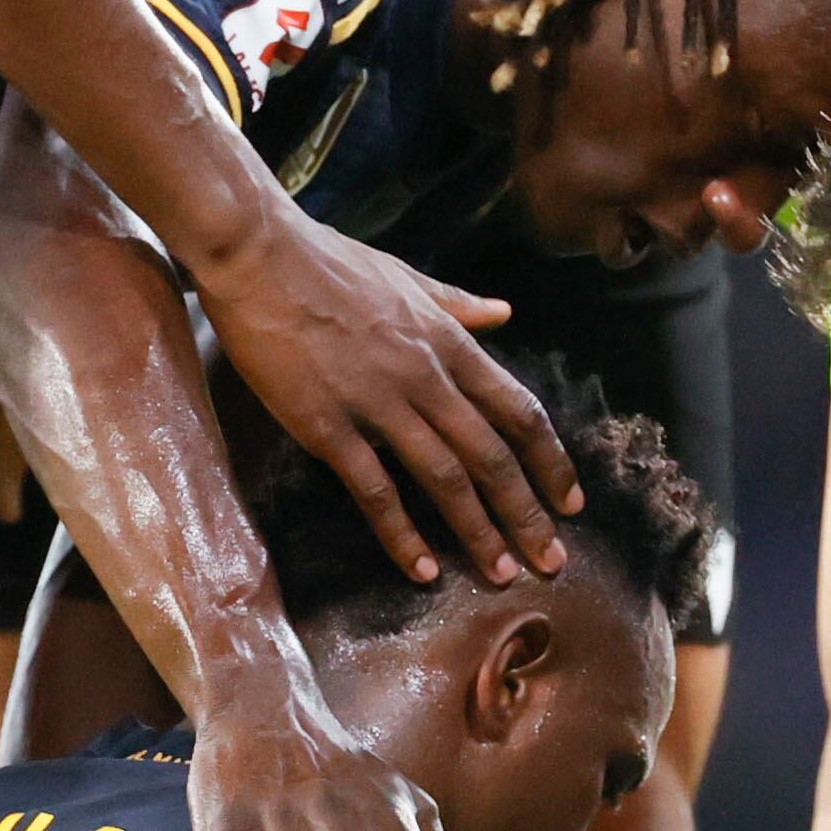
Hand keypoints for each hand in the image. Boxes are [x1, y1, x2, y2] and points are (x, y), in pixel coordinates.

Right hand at [187, 210, 580, 589]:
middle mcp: (426, 378)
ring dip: (478, 533)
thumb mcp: (406, 277)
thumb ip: (457, 303)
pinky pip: (375, 490)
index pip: (518, 410)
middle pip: (492, 456)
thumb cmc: (329, 262)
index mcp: (448, 343)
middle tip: (551, 561)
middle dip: (527, 513)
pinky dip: (402, 534)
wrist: (259, 254)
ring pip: (445, 478)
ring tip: (501, 575)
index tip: (570, 500)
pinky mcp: (328, 427)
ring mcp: (378, 404)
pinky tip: (422, 570)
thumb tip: (503, 313)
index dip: (550, 460)